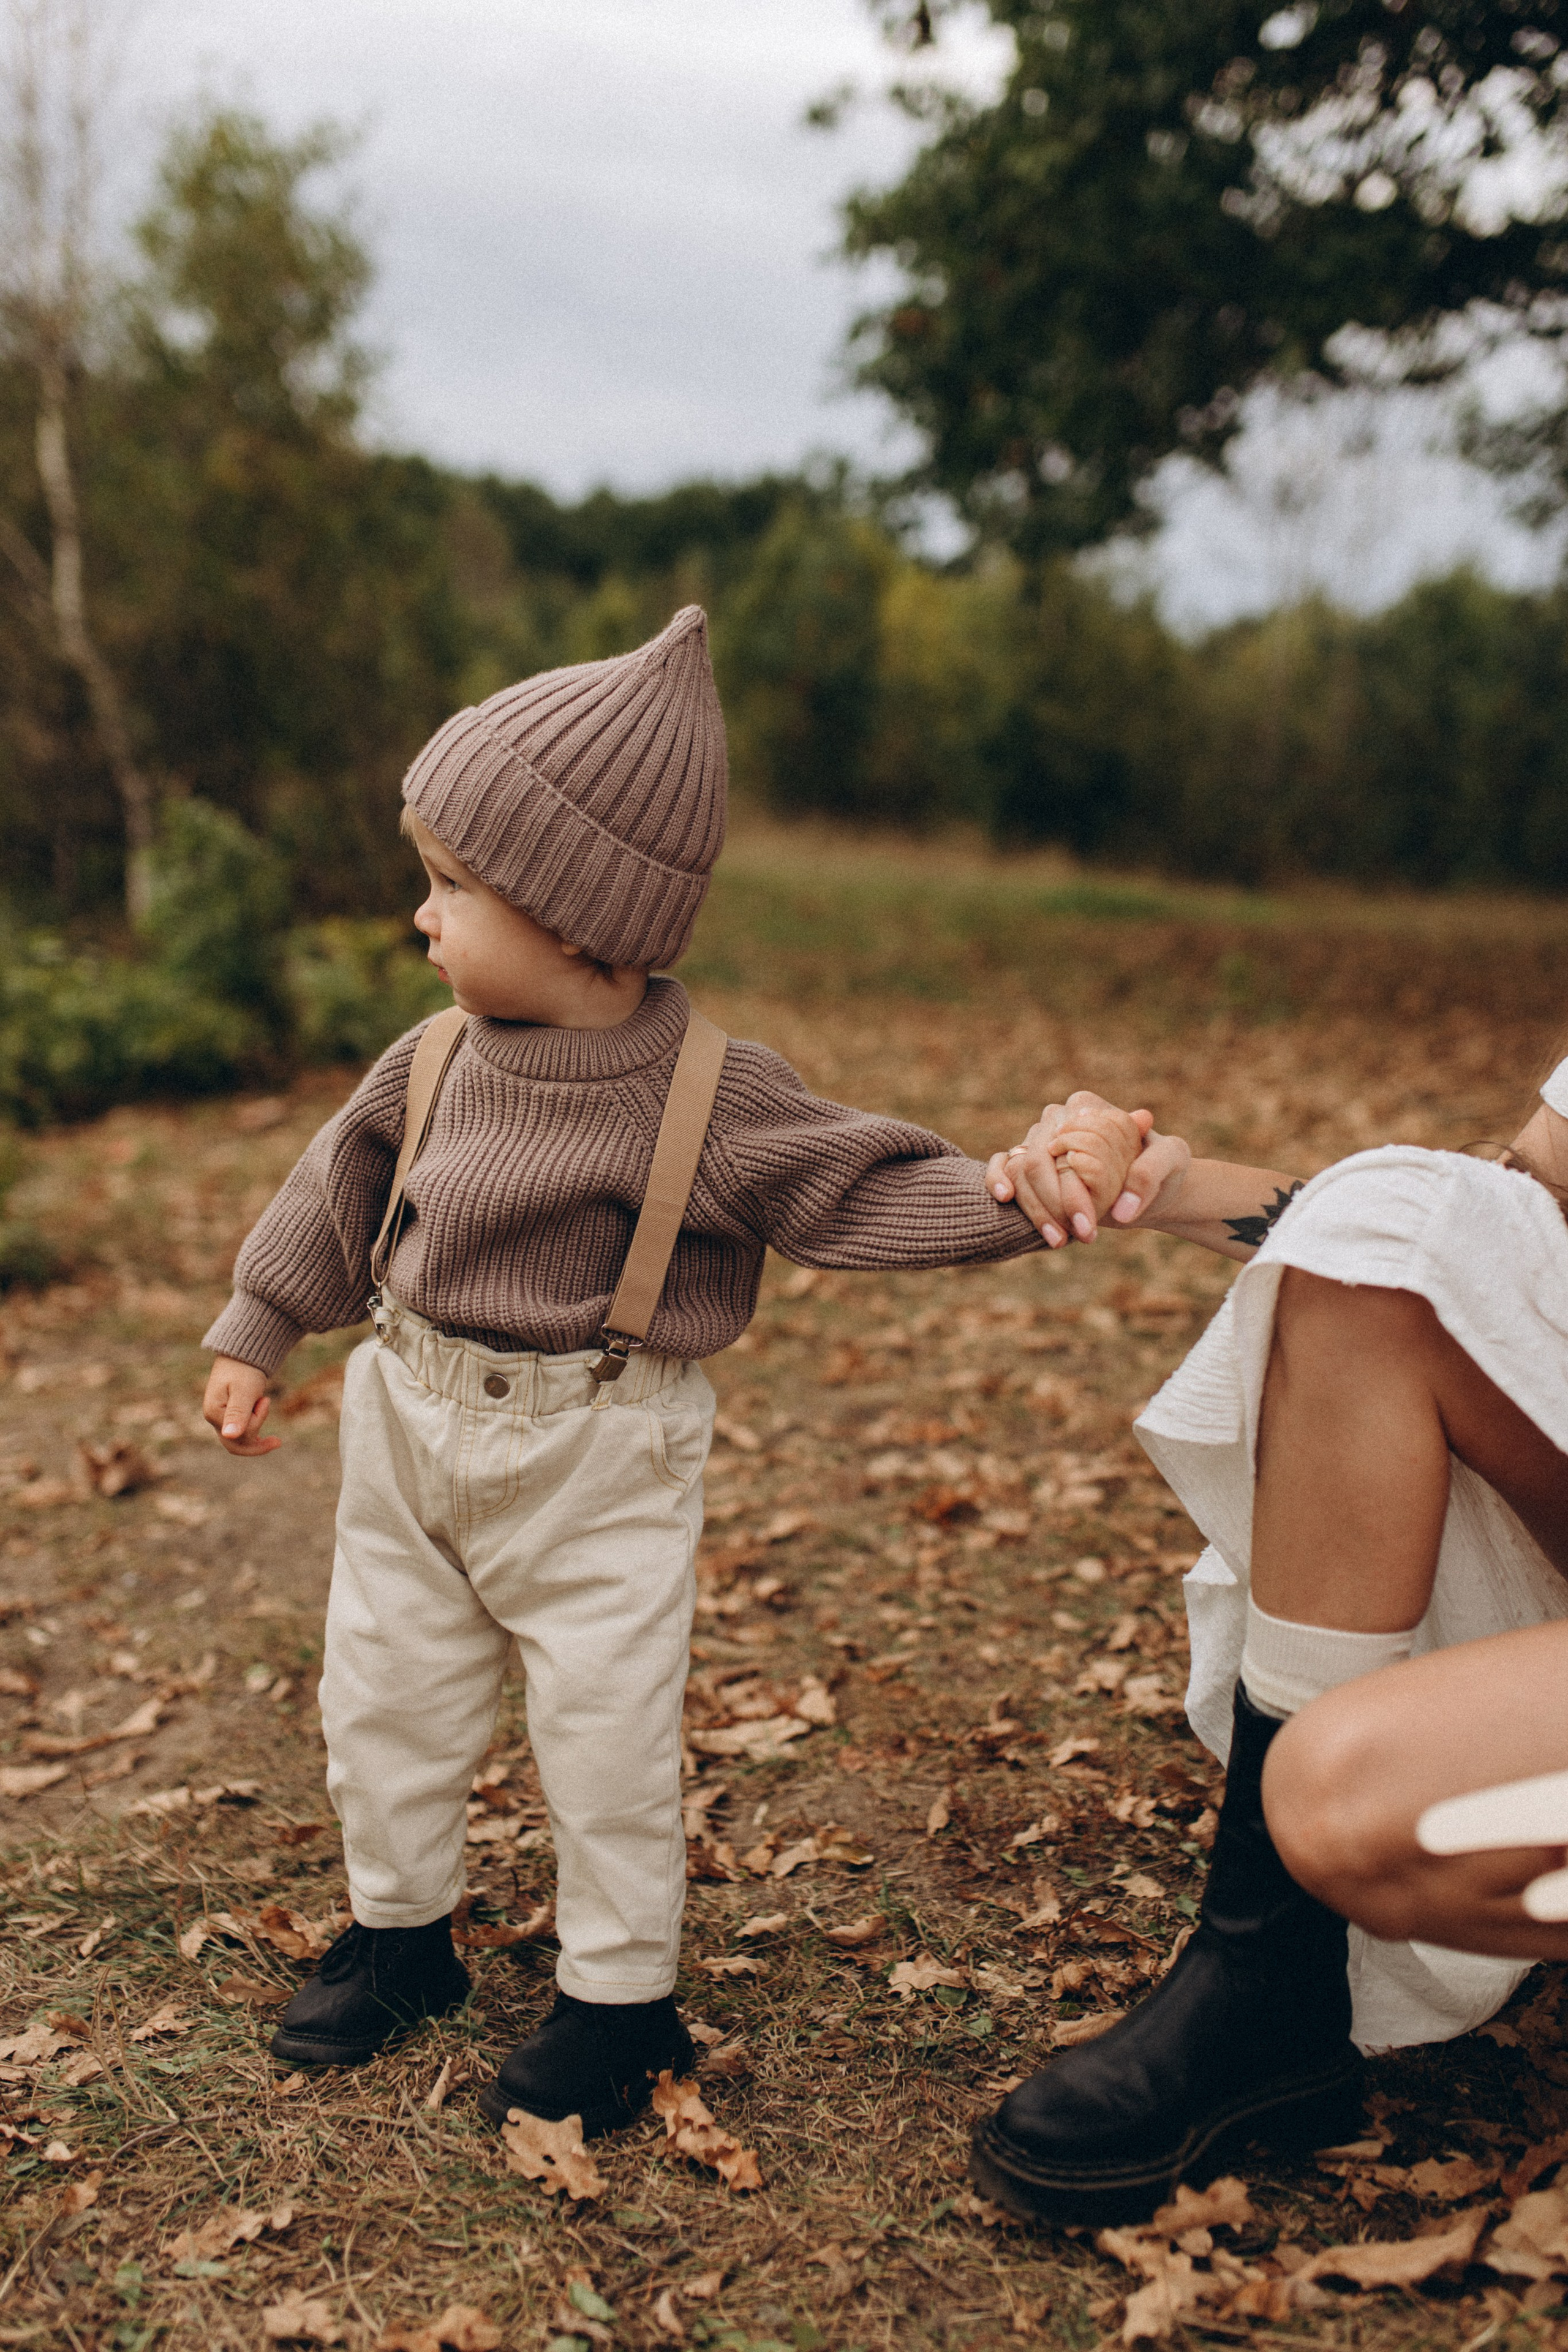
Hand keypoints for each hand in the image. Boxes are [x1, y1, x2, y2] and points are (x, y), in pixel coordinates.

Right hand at [203, 1356, 280, 1455]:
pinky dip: (253, 1433)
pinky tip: (264, 1436)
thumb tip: (229, 1436)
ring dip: (256, 1428)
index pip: (238, 1435)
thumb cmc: (244, 1370)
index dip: (257, 1422)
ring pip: (239, 1441)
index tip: (266, 1399)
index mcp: (213, 1413)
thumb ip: (238, 1413)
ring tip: (264, 1402)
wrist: (242, 1355)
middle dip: (257, 1443)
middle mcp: (213, 1419)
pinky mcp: (227, 1417)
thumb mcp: (244, 1390)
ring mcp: (219, 1419)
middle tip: (278, 1441)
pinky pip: (240, 1435)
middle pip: (236, 1445)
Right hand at [989, 1094, 1191, 1242]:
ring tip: (1059, 1241)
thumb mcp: (1173, 1161)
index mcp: (1086, 1109)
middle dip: (1052, 1205)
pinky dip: (997, 1180)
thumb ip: (1150, 1173)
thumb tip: (1122, 1209)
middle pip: (1034, 1161)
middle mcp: (1057, 1119)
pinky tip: (1005, 1200)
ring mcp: (1039, 1139)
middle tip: (1079, 1237)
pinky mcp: (1029, 1161)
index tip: (1087, 1224)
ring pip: (1017, 1171)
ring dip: (1034, 1210)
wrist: (1153, 1185)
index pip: (1063, 1146)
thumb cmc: (1163, 1167)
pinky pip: (1001, 1164)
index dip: (1069, 1190)